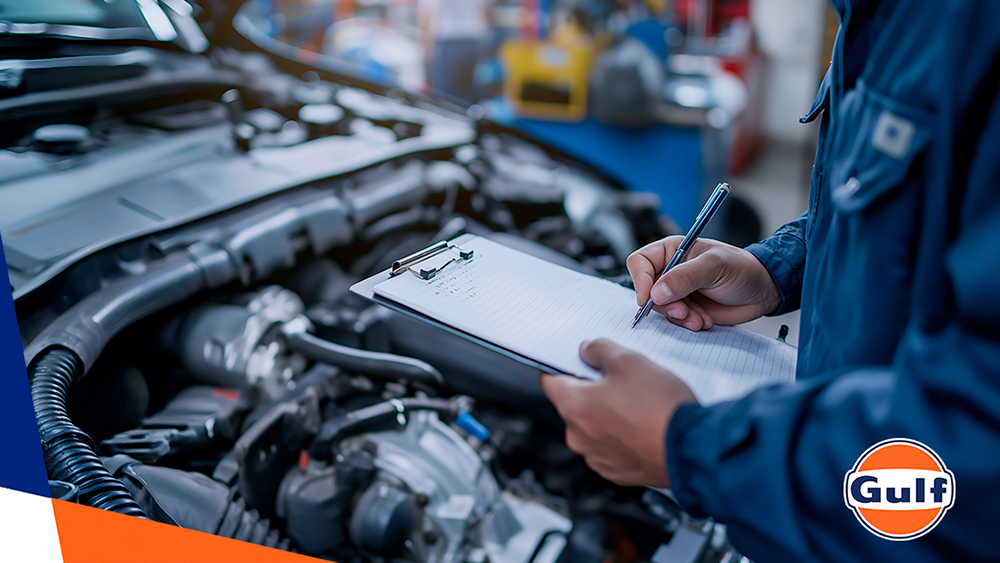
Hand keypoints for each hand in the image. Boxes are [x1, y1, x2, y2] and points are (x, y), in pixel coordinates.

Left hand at [540, 339, 697, 487]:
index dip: (563, 366)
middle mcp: (577, 436)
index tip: (579, 360)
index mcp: (572, 406)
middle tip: (621, 380)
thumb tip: (588, 350)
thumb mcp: (628, 360)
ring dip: (609, 413)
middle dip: (593, 390)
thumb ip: (600, 349)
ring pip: (594, 426)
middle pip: (574, 404)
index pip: (550, 380)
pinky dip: (622, 435)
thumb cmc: (659, 407)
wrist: (689, 448)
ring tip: (639, 404)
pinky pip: (611, 446)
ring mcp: (596, 457)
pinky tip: (644, 424)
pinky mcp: (617, 471)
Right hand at [628, 236, 781, 330]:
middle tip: (684, 311)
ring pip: (661, 309)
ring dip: (679, 317)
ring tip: (699, 318)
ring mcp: (678, 292)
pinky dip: (688, 323)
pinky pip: (675, 321)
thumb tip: (656, 293)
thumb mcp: (713, 267)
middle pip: (648, 291)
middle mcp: (671, 272)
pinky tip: (704, 320)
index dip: (641, 280)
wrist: (762, 291)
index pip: (640, 263)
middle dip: (665, 305)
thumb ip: (684, 278)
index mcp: (672, 251)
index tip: (648, 297)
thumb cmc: (742, 268)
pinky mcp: (687, 310)